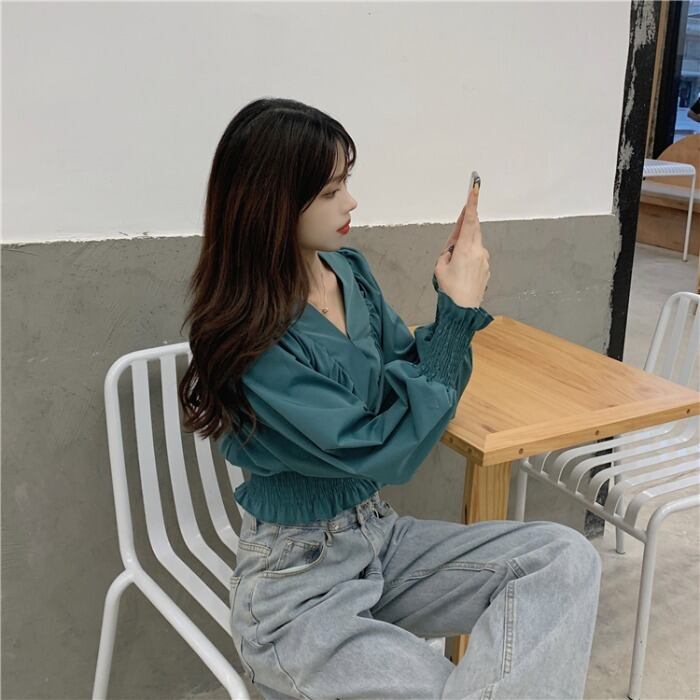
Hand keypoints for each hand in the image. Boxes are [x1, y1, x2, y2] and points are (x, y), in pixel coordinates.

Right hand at [434, 179, 490, 307]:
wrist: (463, 311)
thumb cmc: (450, 290)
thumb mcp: (440, 267)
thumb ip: (447, 251)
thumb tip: (454, 246)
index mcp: (466, 248)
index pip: (469, 220)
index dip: (471, 203)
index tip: (475, 188)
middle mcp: (479, 251)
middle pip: (473, 230)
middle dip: (465, 227)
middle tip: (454, 233)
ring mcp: (485, 260)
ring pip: (474, 244)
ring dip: (465, 247)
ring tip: (454, 266)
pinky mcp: (487, 269)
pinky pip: (477, 257)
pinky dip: (469, 258)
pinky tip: (462, 273)